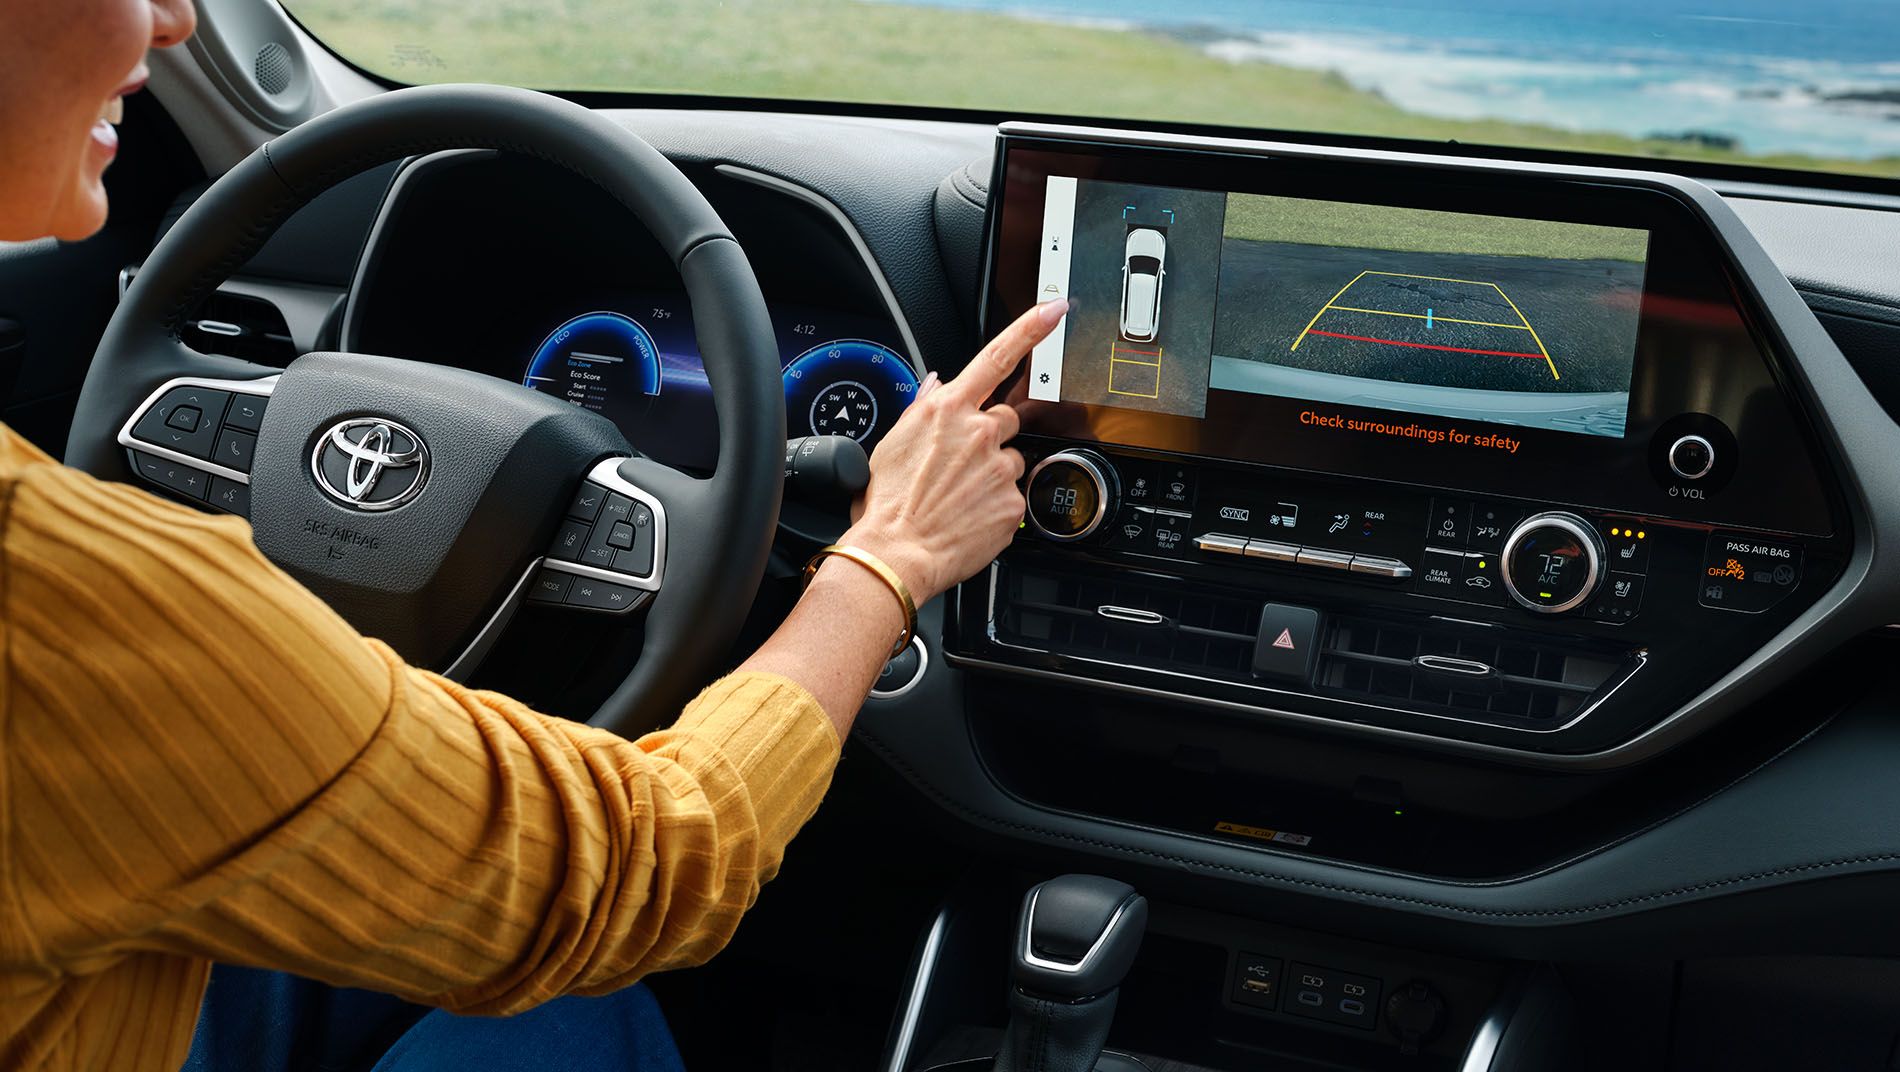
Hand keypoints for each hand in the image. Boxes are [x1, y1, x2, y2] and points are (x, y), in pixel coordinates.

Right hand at [842, 299, 1069, 602]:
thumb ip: (921, 410)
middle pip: (1005, 420)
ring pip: (1010, 462)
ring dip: (992, 476)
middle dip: (989, 439)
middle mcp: (979, 432)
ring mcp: (999, 468)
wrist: (895, 556)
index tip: (1054, 309)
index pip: (997, 357)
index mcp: (946, 410)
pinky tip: (969, 519)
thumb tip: (935, 386)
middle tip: (959, 469)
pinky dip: (995, 507)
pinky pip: (1012, 497)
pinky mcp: (1012, 502)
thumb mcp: (892, 445)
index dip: (1031, 328)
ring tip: (959, 499)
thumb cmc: (886, 507)